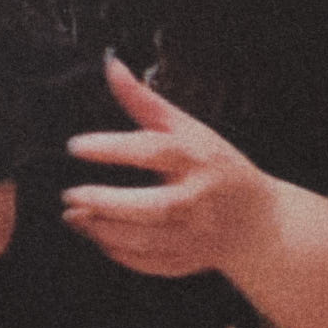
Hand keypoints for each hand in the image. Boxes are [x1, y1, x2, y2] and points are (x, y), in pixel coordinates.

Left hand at [61, 58, 285, 280]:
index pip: (154, 151)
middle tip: (70, 194)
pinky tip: (96, 235)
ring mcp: (196, 235)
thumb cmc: (217, 166)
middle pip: (152, 207)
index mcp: (199, 159)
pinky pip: (147, 262)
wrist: (258, 223)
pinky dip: (118, 253)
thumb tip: (110, 64)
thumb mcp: (187, 128)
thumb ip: (145, 102)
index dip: (112, 147)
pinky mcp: (188, 261)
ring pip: (145, 241)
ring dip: (103, 230)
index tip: (76, 146)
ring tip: (73, 215)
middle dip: (106, 202)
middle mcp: (199, 200)